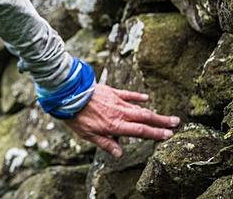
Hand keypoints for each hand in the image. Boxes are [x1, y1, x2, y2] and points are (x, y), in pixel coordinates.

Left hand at [63, 84, 179, 157]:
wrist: (69, 94)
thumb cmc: (77, 116)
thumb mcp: (88, 135)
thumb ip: (106, 144)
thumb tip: (120, 154)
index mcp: (116, 125)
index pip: (141, 131)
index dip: (156, 134)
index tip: (169, 135)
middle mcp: (120, 113)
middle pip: (145, 118)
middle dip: (162, 122)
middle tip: (176, 123)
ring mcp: (117, 101)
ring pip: (139, 108)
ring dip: (153, 112)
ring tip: (166, 116)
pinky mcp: (111, 91)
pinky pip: (128, 94)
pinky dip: (138, 96)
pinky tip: (146, 97)